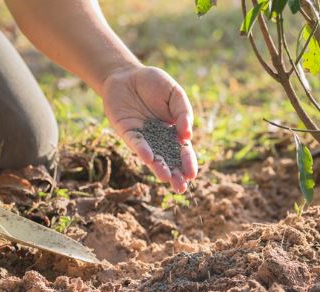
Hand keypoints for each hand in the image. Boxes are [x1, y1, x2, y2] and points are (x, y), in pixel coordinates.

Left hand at [101, 65, 197, 192]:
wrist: (127, 75)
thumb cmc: (155, 84)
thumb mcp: (176, 94)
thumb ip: (184, 113)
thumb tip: (187, 135)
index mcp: (174, 132)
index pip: (183, 152)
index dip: (188, 163)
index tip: (192, 175)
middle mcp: (159, 139)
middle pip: (169, 160)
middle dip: (175, 175)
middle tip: (180, 188)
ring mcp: (143, 137)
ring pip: (152, 157)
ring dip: (159, 168)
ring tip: (166, 178)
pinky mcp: (127, 132)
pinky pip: (136, 143)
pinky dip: (142, 150)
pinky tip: (149, 158)